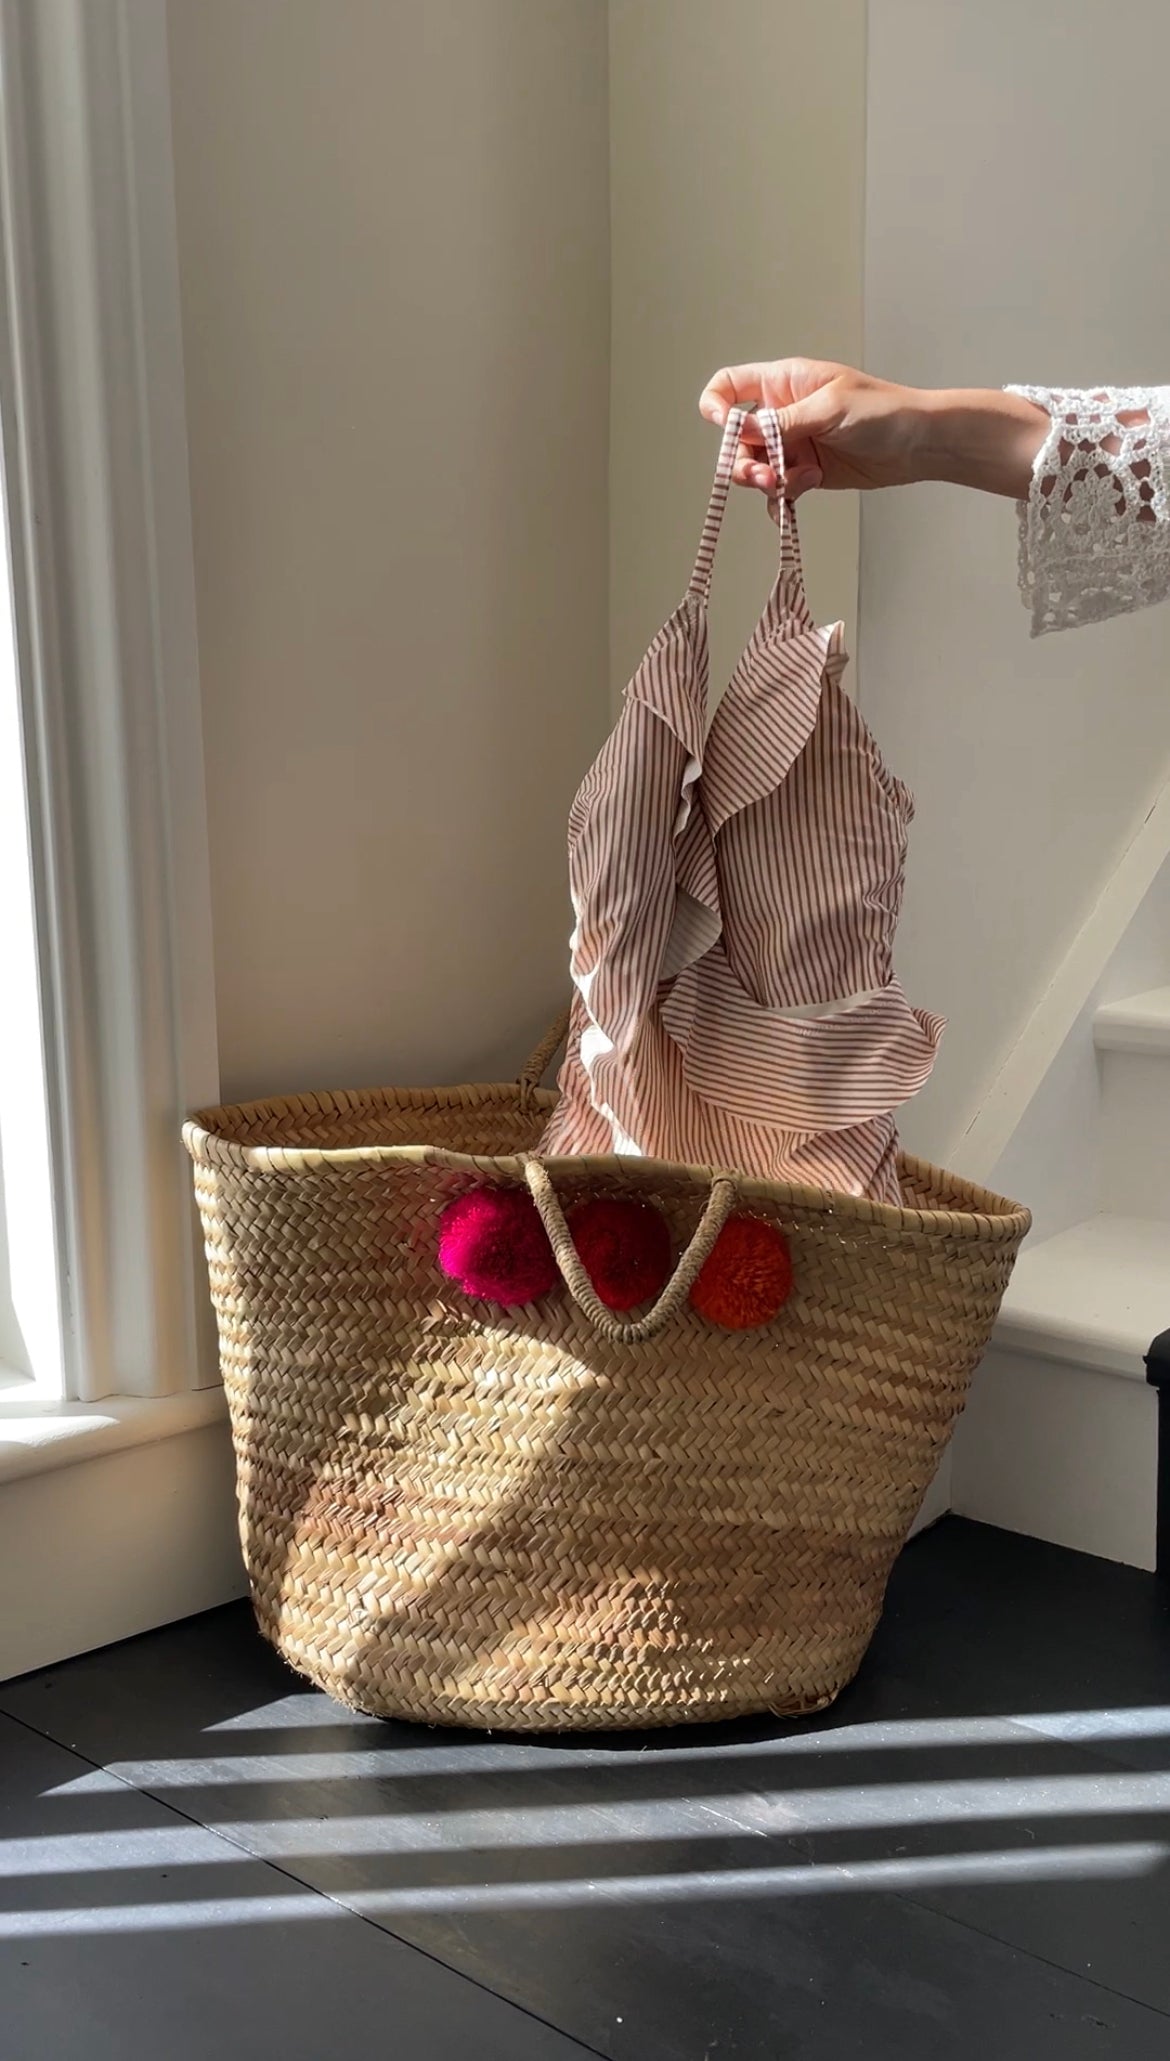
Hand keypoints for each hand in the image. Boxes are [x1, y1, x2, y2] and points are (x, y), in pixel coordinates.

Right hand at [699, 358, 1048, 501]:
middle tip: (765, 477)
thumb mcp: (829, 410)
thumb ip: (782, 423)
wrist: (919, 444)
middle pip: (738, 439)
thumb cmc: (884, 411)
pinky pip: (778, 488)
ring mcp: (793, 444)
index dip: (716, 405)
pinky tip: (803, 491)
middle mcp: (783, 412)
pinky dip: (784, 495)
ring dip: (766, 481)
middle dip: (744, 461)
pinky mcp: (805, 471)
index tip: (725, 428)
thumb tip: (739, 431)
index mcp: (784, 382)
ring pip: (756, 467)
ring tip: (791, 484)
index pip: (730, 385)